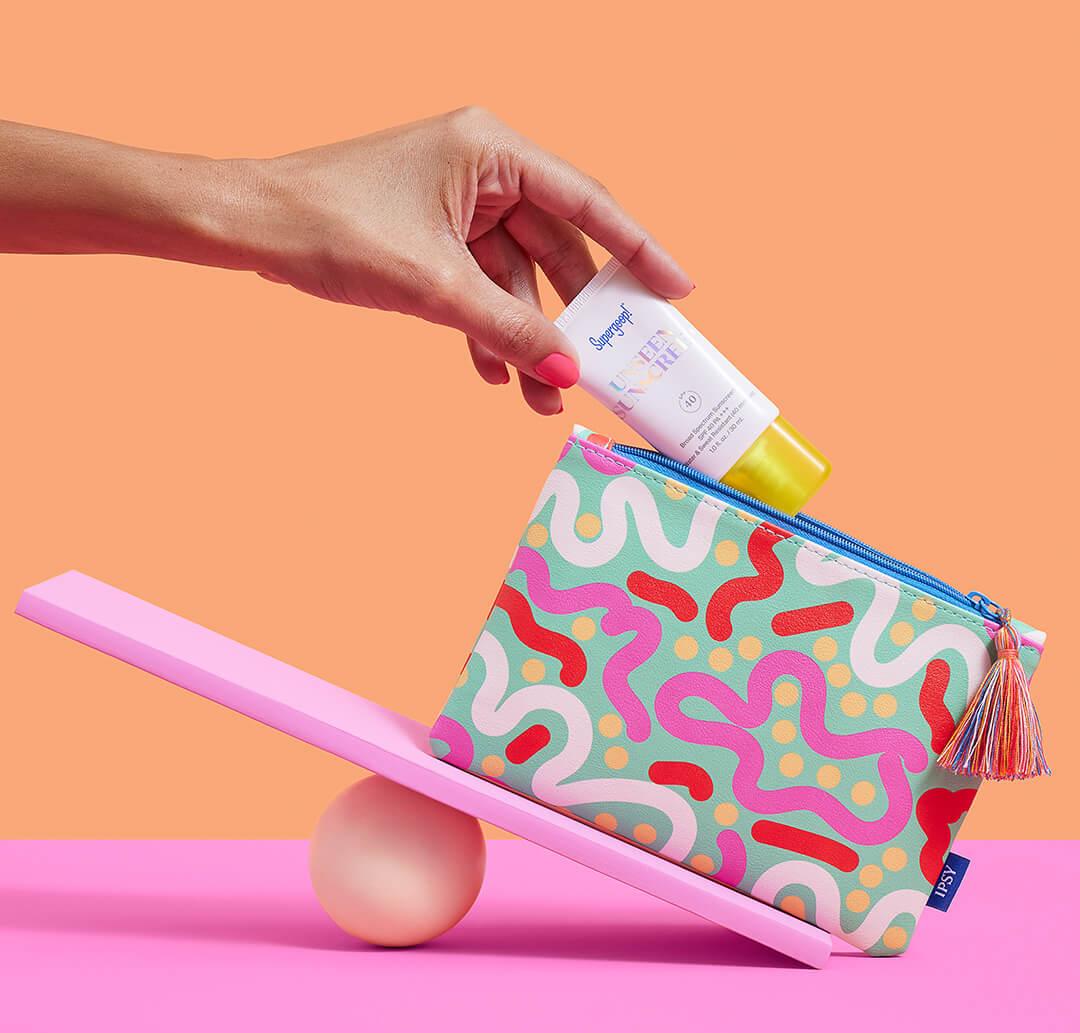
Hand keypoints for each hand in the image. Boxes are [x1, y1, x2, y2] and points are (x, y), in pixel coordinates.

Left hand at [235, 108, 692, 413]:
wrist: (251, 228)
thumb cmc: (331, 226)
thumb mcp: (433, 287)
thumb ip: (508, 330)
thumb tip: (567, 373)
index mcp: (490, 151)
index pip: (586, 204)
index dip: (638, 250)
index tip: (678, 290)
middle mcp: (481, 170)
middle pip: (554, 250)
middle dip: (571, 317)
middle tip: (606, 366)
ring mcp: (458, 205)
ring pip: (516, 279)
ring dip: (527, 337)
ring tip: (541, 397)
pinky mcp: (435, 237)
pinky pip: (481, 287)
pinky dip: (490, 330)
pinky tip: (495, 375)